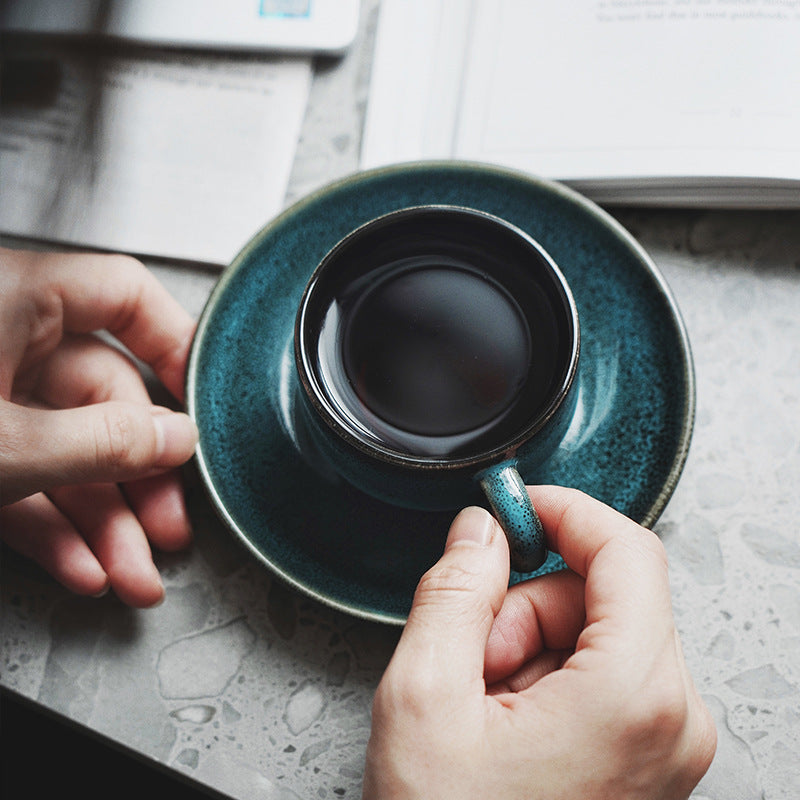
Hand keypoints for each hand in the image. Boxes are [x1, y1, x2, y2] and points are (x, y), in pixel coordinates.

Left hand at [0, 247, 198, 606]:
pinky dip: (49, 525)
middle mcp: (3, 339)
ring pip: (64, 450)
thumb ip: (104, 443)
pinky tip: (79, 567)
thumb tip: (177, 440)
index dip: (175, 347)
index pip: (127, 297)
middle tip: (165, 531)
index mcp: (15, 298)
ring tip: (130, 575)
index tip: (200, 405)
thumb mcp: (2, 446)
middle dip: (136, 480)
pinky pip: (19, 478)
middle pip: (102, 400)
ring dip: (101, 521)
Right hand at [363, 486, 715, 799]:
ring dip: (531, 644)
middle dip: (528, 604)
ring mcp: (666, 740)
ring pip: (598, 628)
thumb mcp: (425, 699)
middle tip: (476, 655)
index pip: (627, 550)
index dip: (565, 511)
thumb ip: (453, 592)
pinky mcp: (650, 752)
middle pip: (604, 591)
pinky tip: (511, 723)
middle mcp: (672, 718)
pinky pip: (602, 670)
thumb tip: (480, 531)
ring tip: (489, 703)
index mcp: (633, 697)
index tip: (518, 506)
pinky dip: (548, 675)